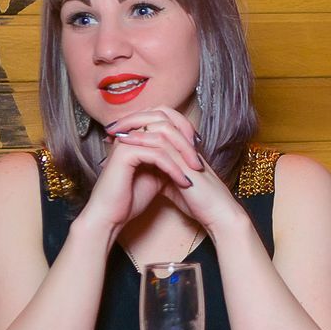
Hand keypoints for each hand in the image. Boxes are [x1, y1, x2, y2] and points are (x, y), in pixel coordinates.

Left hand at [105, 107, 244, 232]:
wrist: (218, 214)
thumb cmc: (199, 203)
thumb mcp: (175, 185)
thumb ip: (162, 174)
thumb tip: (144, 171)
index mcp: (183, 147)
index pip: (161, 123)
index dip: (139, 122)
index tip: (117, 130)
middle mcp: (185, 144)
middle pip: (160, 116)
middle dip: (134, 117)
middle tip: (112, 124)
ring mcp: (186, 151)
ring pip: (160, 125)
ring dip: (135, 125)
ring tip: (115, 130)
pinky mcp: (185, 161)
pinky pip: (162, 143)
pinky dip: (142, 139)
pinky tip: (126, 142)